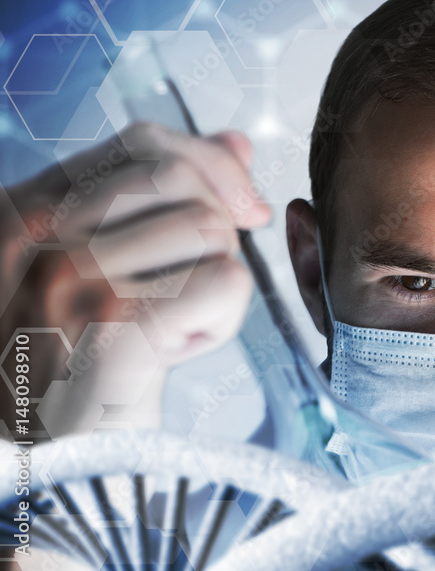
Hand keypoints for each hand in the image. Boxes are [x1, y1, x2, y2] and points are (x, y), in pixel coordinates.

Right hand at [0, 122, 269, 438]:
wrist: (50, 459)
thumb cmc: (78, 358)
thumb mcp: (97, 263)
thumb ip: (156, 196)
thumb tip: (237, 143)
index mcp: (27, 209)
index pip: (143, 143)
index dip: (210, 166)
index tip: (240, 209)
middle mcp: (39, 236)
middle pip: (183, 179)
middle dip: (213, 228)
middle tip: (190, 283)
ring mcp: (73, 281)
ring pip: (210, 231)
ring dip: (213, 282)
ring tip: (171, 324)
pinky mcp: (116, 330)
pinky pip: (224, 282)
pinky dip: (221, 320)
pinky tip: (178, 351)